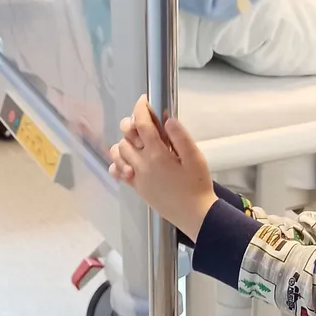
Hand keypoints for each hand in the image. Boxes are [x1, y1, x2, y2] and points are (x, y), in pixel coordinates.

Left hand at [110, 96, 217, 238]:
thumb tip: (167, 119)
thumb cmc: (197, 185)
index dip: (140, 108)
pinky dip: (118, 164)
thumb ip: (180, 137)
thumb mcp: (195, 158)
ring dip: (124, 143)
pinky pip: (118, 172)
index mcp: (157, 154)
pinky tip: (129, 161)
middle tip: (145, 123)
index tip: (144, 100)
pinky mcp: (137, 188)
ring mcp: (137, 177)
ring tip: (138, 142)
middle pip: (125, 137)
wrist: (194, 215)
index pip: (141, 124)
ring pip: (118, 153)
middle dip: (132, 125)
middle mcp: (142, 164)